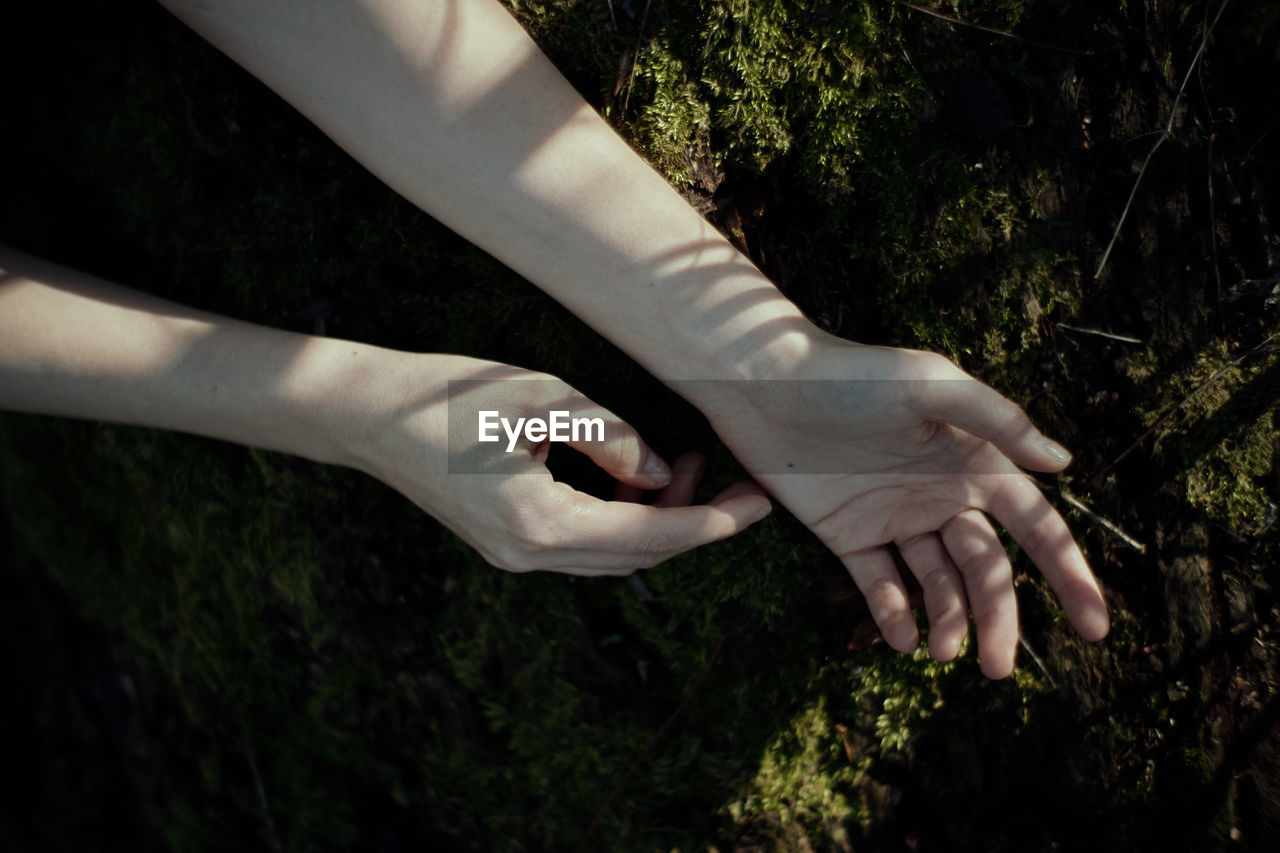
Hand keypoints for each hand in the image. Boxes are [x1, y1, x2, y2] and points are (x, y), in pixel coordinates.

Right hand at [350, 354, 772, 575]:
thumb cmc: (447, 394)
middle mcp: (527, 555)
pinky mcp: (506, 542)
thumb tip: (663, 470)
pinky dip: (619, 518)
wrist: (364, 416)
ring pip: (611, 555)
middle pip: (637, 557)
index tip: (760, 504)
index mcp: (538, 523)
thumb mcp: (542, 397)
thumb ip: (611, 436)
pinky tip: (631, 473)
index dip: (713, 522)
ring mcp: (512, 556)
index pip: (651, 538)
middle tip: (728, 475)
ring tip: (683, 461)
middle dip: (691, 520)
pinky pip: (581, 544)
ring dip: (655, 518)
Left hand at [703, 333, 1108, 677]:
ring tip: (942, 652)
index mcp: (973, 463)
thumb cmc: (852, 373)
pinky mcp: (847, 534)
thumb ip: (996, 421)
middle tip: (999, 671)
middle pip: (986, 570)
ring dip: (948, 622)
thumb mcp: (930, 385)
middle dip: (999, 619)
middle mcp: (940, 495)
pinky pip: (879, 584)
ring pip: (937, 584)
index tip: (1096, 627)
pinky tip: (903, 639)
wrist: (766, 384)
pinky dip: (893, 614)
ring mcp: (894, 518)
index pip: (1035, 528)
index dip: (1068, 576)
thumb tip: (1062, 462)